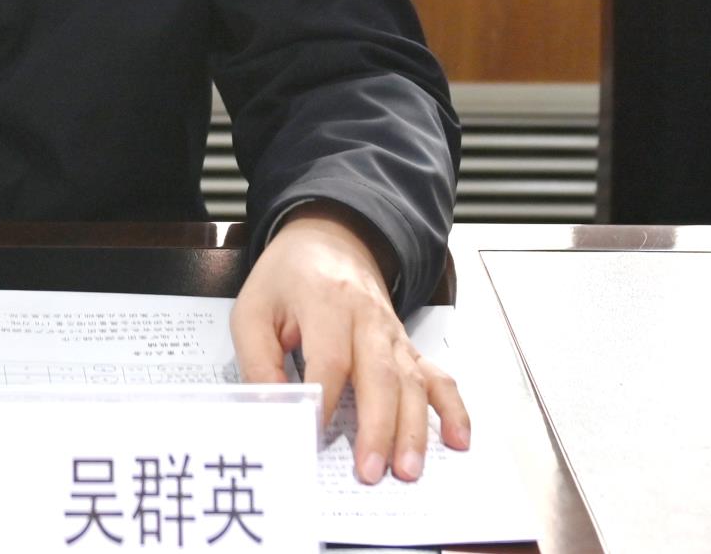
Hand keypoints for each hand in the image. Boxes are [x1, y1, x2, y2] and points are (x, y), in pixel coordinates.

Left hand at [230, 203, 469, 483]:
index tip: (311, 435)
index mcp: (325, 303)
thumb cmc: (287, 278)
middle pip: (379, 375)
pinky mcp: (406, 346)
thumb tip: (270, 409)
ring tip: (408, 470)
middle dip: (377, 427)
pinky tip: (457, 440)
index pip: (329, 359)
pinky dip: (452, 409)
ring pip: (411, 383)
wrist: (328, 239)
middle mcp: (367, 318)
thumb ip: (257, 360)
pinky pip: (436, 377)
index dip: (322, 401)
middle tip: (369, 471)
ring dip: (413, 429)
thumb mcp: (252, 308)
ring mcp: (392, 333)